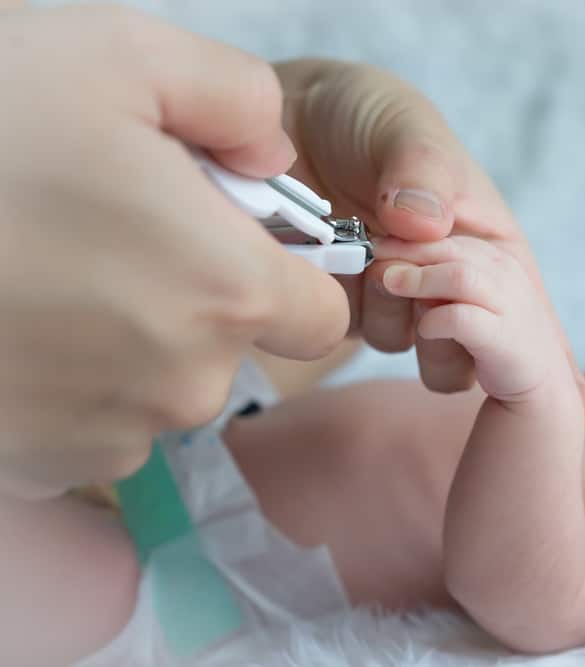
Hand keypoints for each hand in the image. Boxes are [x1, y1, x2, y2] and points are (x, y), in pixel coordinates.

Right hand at [0, 7, 349, 498]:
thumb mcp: (118, 56)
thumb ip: (237, 99)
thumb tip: (276, 160)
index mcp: (228, 292)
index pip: (321, 313)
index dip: (289, 271)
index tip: (233, 236)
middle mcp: (186, 383)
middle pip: (235, 345)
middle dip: (195, 294)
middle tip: (107, 228)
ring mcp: (110, 437)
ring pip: (161, 386)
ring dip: (127, 338)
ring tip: (43, 268)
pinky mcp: (40, 465)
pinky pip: (93, 424)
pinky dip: (69, 382)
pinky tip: (12, 324)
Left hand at [274, 60, 584, 422]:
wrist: (289, 120)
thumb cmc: (366, 113)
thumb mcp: (404, 124)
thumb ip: (423, 169)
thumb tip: (427, 227)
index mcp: (489, 241)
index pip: (533, 310)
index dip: (556, 358)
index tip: (580, 409)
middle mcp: (456, 280)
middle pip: (481, 348)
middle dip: (447, 320)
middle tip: (402, 268)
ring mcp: (407, 300)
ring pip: (427, 356)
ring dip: (396, 317)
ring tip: (366, 256)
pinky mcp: (355, 309)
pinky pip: (371, 341)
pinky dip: (356, 311)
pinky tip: (341, 271)